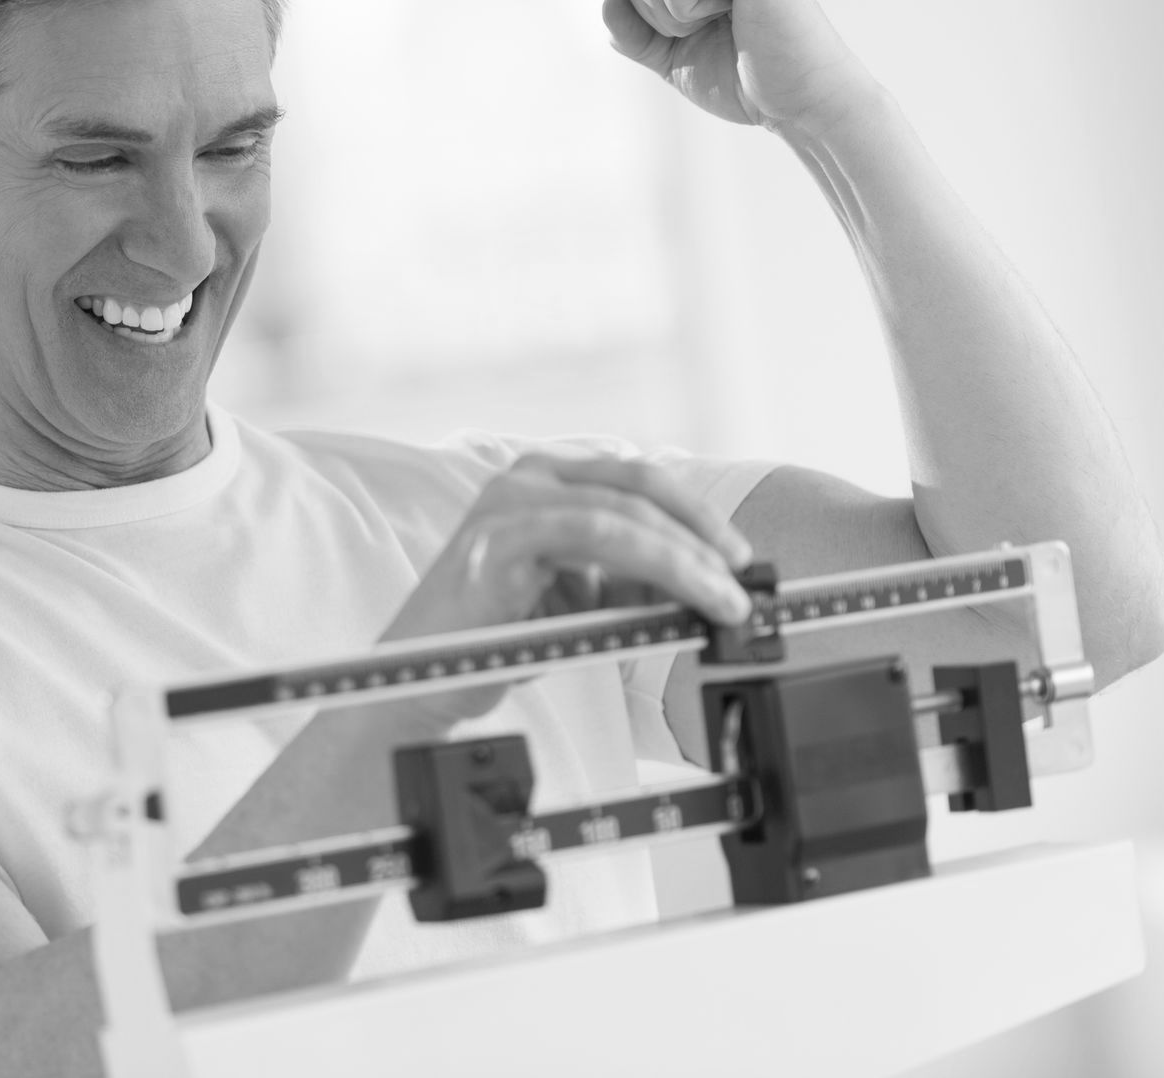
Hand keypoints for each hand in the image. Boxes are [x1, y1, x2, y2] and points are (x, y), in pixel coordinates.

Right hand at [378, 452, 755, 724]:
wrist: (420, 683)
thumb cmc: (496, 641)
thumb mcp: (580, 600)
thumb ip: (632, 581)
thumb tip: (710, 582)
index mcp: (542, 482)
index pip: (636, 481)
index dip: (696, 514)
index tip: (739, 557)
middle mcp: (523, 479)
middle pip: (637, 486)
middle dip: (702, 534)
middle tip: (743, 581)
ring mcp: (508, 503)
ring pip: (624, 514)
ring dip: (687, 560)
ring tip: (723, 601)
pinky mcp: (499, 538)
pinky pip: (596, 538)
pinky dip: (653, 567)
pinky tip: (684, 598)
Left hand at [602, 0, 878, 137]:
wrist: (797, 103)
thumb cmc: (743, 78)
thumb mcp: (670, 55)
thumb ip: (633, 31)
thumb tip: (607, 1)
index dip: (647, 17)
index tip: (704, 27)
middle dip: (656, 15)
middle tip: (717, 26)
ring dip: (674, 16)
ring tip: (730, 19)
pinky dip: (688, 11)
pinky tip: (736, 11)